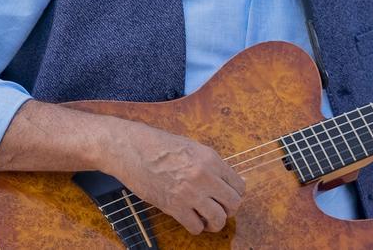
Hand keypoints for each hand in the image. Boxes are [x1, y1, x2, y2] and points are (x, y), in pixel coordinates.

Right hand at [104, 120, 245, 234]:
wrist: (133, 150)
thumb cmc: (161, 146)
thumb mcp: (194, 148)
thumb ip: (213, 165)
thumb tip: (230, 179)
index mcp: (211, 160)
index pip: (239, 185)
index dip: (235, 194)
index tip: (227, 197)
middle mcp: (205, 177)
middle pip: (233, 203)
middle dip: (229, 210)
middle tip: (220, 209)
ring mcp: (190, 193)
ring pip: (218, 219)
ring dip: (215, 222)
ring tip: (208, 219)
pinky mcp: (174, 207)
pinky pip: (195, 226)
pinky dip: (196, 227)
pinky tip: (191, 220)